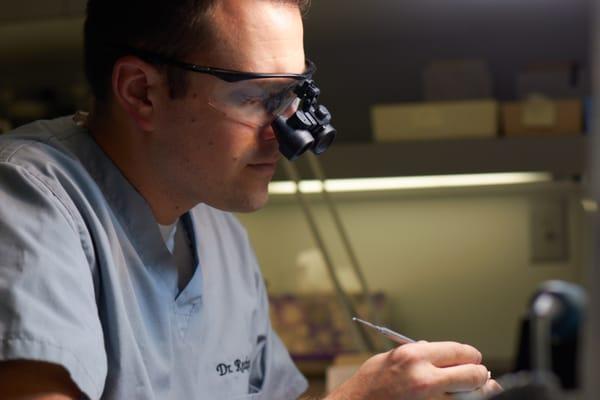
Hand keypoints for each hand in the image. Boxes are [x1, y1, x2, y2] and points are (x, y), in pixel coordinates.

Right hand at [325, 341, 501, 399]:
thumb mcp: (390, 359)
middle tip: (482, 376)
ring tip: (477, 390)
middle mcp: (425, 379)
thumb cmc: (368, 386)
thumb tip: (440, 354)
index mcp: (414, 357)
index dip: (472, 356)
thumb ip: (418, 355)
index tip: (474, 359)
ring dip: (477, 393)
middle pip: (473, 375)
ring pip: (471, 397)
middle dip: (479, 375)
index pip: (460, 351)